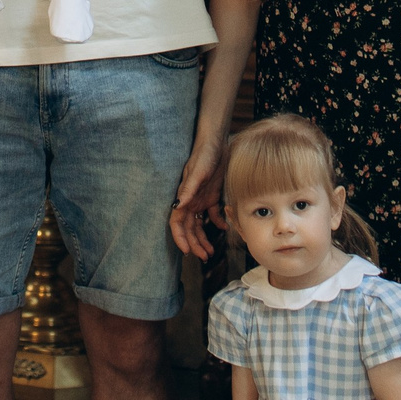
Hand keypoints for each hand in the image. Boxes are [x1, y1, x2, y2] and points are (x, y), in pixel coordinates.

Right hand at [170, 137, 224, 258]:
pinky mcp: (211, 195)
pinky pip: (212, 214)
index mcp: (184, 196)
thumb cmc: (205, 154)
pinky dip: (216, 223)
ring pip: (199, 225)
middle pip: (188, 228)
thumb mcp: (197, 172)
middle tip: (204, 257)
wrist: (217, 142)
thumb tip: (179, 206)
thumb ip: (188, 189)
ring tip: (211, 252)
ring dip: (203, 239)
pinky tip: (224, 228)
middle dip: (194, 244)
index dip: (180, 238)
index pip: (177, 222)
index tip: (186, 251)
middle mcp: (190, 200)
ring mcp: (200, 199)